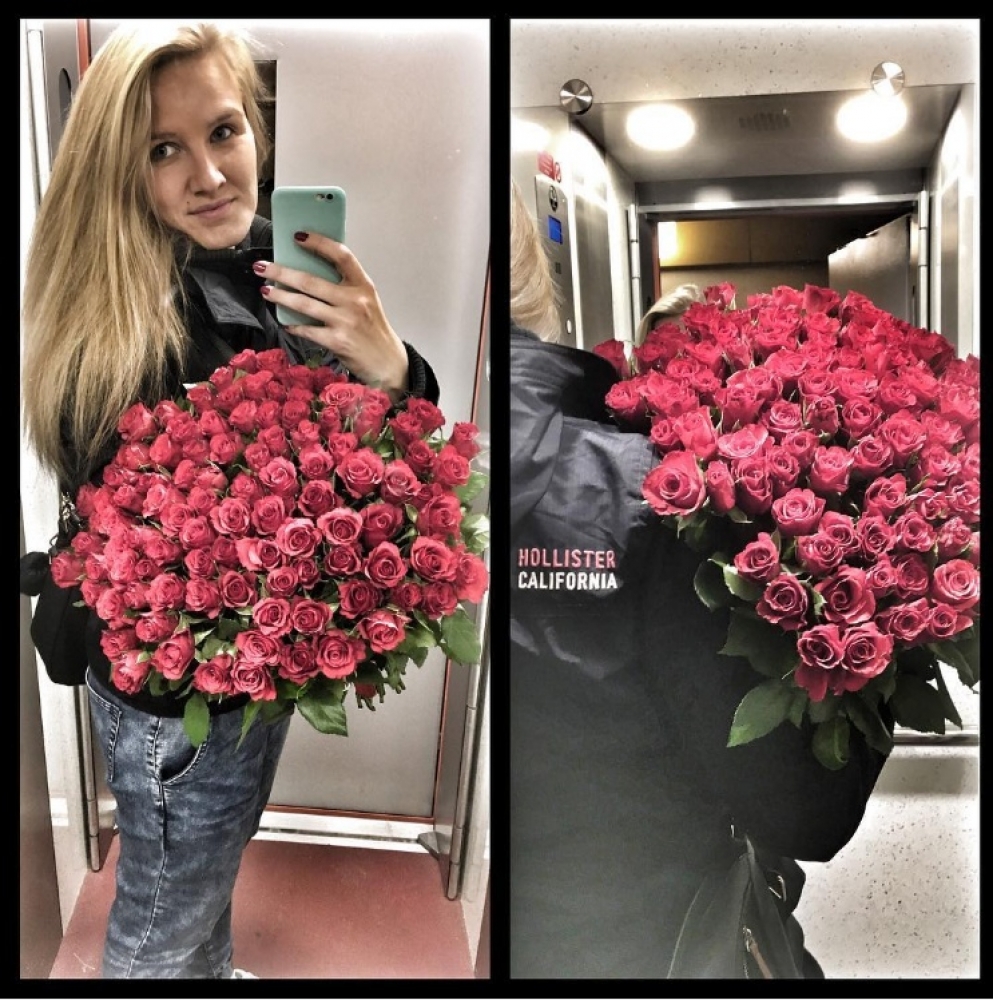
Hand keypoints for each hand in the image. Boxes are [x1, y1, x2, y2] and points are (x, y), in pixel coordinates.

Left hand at [256, 232, 409, 400]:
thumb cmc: (372, 330)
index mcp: (363, 285)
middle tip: (262, 267)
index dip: (318, 243)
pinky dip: (293, 326)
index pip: (341, 255)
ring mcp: (345, 321)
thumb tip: (309, 274)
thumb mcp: (366, 301)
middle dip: (281, 272)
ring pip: (304, 304)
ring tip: (266, 290)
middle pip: (311, 281)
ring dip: (280, 296)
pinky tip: (285, 322)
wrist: (387, 362)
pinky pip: (307, 330)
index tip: (298, 236)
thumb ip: (345, 287)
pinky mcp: (337, 341)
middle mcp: (355, 300)